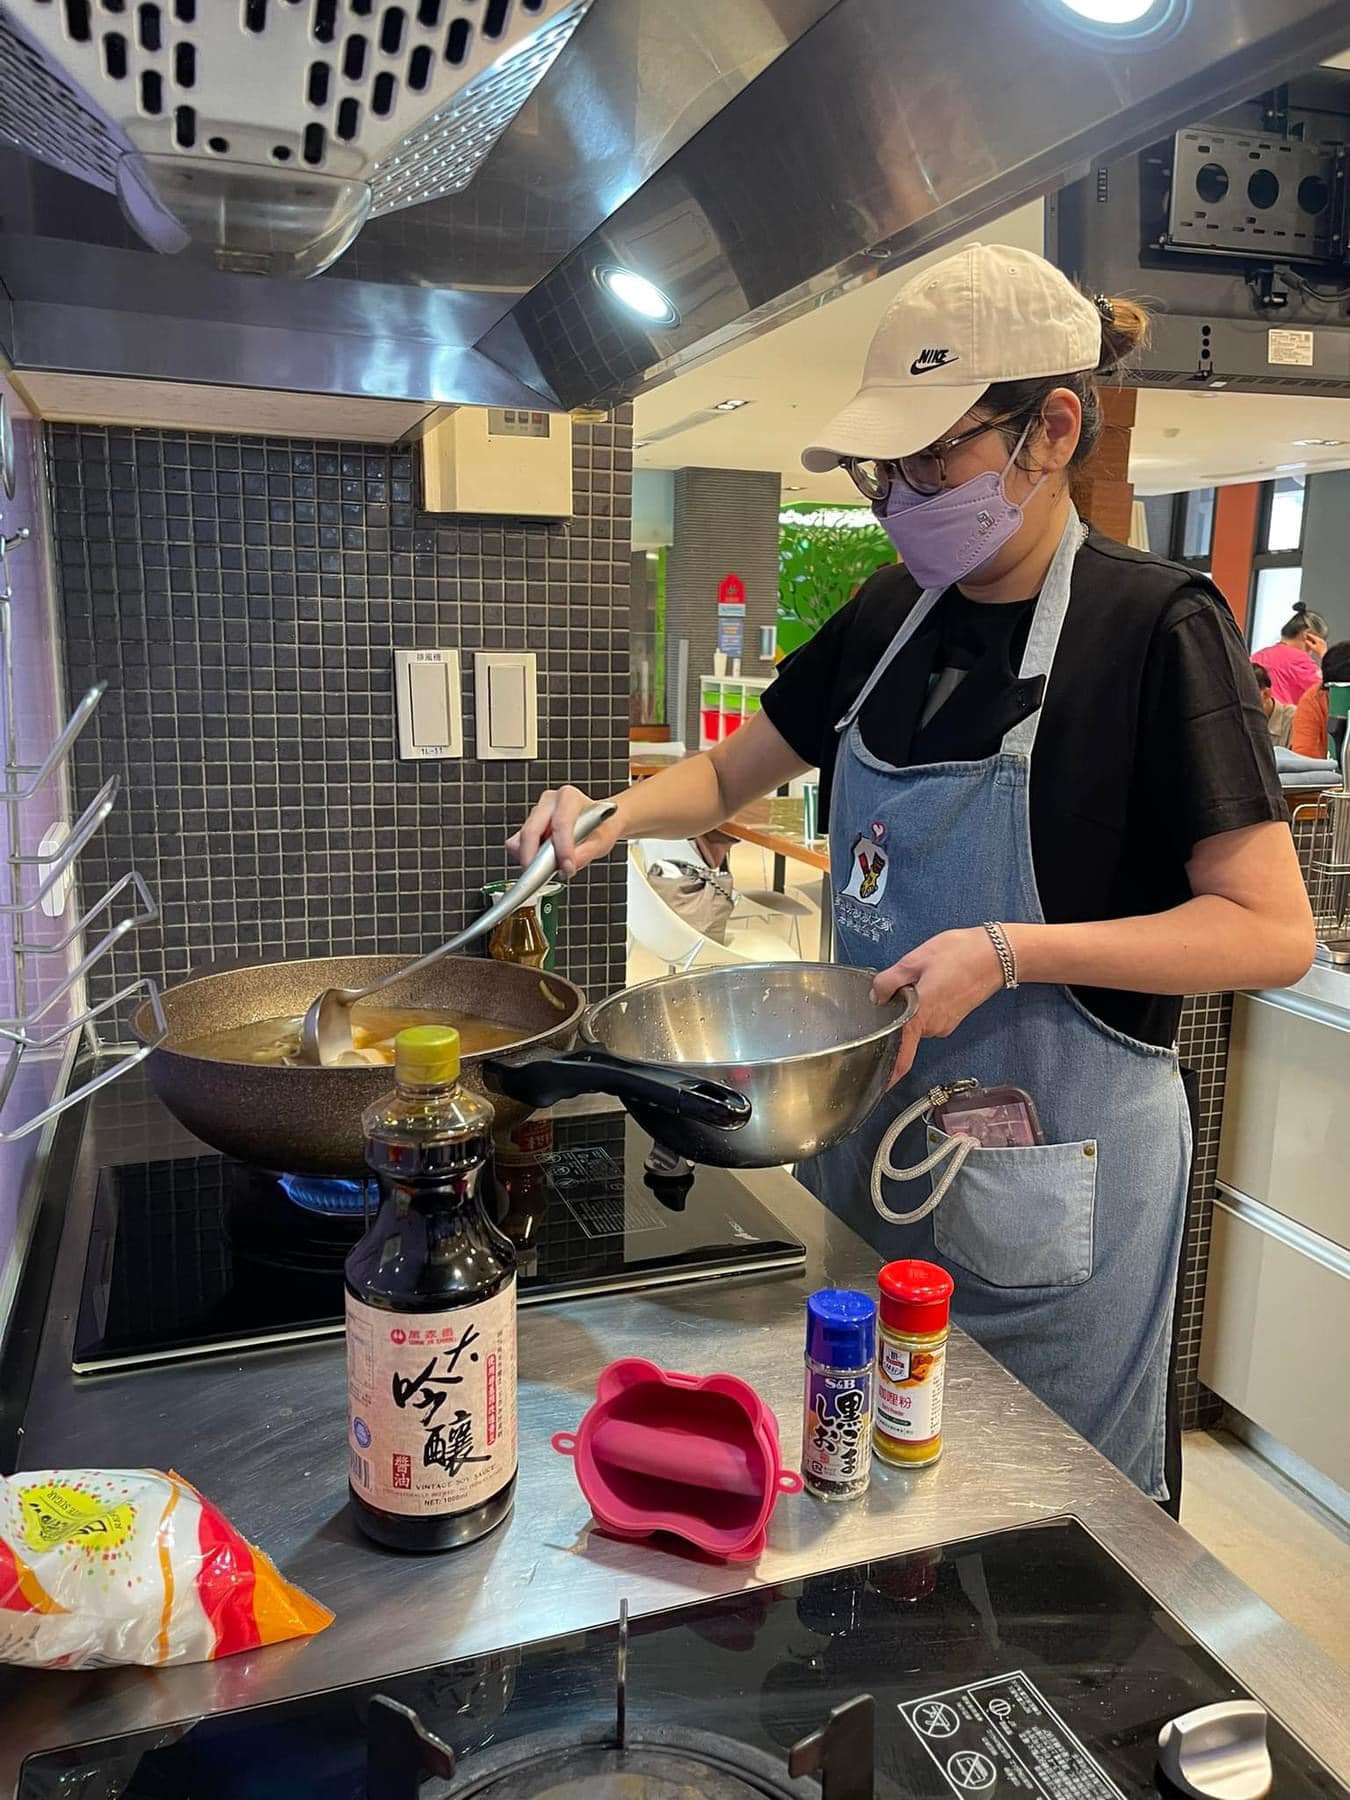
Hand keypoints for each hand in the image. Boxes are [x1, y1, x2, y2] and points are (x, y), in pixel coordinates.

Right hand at [506, 784, 621, 876]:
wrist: (598, 821)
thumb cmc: (599, 826)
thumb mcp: (602, 841)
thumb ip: (587, 853)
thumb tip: (569, 866)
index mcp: (569, 798)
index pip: (560, 824)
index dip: (562, 849)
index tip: (566, 868)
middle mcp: (549, 801)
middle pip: (531, 831)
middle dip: (534, 857)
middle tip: (544, 876)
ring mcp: (536, 813)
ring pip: (520, 839)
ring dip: (530, 857)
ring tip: (549, 867)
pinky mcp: (527, 825)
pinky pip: (515, 844)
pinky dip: (525, 856)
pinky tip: (542, 860)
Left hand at [872, 927, 1004, 1083]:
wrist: (997, 954)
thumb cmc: (961, 954)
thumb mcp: (916, 960)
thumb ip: (890, 980)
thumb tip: (876, 996)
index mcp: (921, 1013)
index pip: (902, 1052)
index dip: (890, 1072)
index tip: (880, 1084)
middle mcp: (934, 1025)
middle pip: (904, 1030)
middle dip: (897, 1013)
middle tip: (900, 986)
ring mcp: (945, 1023)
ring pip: (917, 1022)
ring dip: (913, 1006)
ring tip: (921, 978)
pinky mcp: (952, 1018)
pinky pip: (930, 1017)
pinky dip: (925, 1004)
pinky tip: (933, 982)